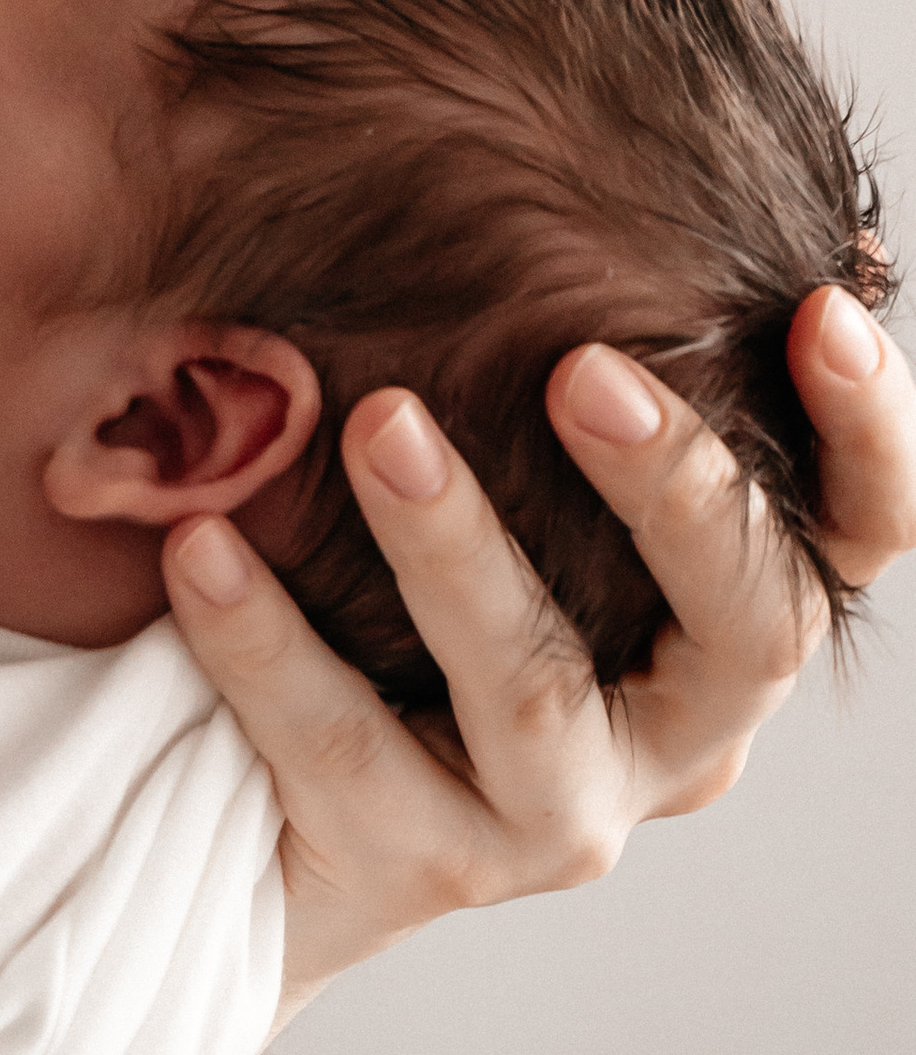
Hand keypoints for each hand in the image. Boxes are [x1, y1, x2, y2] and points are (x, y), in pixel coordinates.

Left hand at [161, 284, 915, 1014]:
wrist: (261, 835)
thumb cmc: (406, 616)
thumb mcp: (513, 504)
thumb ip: (573, 397)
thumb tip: (597, 186)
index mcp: (721, 641)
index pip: (850, 543)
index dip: (867, 436)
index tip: (817, 308)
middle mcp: (674, 742)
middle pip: (748, 627)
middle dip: (678, 492)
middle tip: (584, 368)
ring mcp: (553, 818)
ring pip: (533, 687)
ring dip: (455, 546)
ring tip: (378, 423)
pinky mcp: (418, 868)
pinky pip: (342, 744)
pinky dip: (268, 638)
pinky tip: (204, 546)